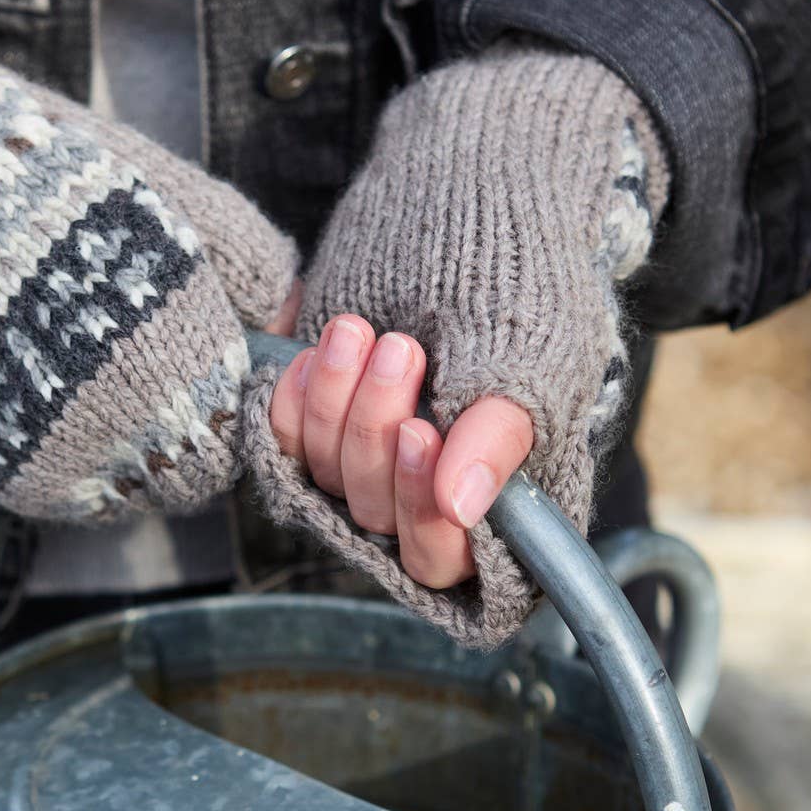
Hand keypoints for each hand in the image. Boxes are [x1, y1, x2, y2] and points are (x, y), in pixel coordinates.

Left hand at [269, 314, 533, 587]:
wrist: (467, 253)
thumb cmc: (514, 321)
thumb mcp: (524, 377)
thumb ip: (497, 442)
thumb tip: (461, 508)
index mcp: (478, 510)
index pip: (436, 557)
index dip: (420, 509)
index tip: (420, 433)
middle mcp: (413, 502)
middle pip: (372, 510)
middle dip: (376, 428)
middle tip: (400, 351)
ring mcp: (360, 470)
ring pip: (327, 472)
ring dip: (336, 401)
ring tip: (356, 331)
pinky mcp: (317, 433)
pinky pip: (286, 441)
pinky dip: (295, 399)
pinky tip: (316, 352)